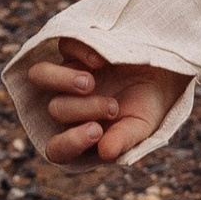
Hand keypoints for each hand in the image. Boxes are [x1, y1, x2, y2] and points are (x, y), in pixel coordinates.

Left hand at [23, 40, 186, 165]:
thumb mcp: (141, 126)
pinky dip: (79, 52)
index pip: (57, 148)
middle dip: (84, 109)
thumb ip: (123, 140)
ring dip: (61, 80)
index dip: (70, 143)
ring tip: (89, 82)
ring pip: (39, 76)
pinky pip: (63, 47)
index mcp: (80, 134)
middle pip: (56, 109)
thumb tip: (106, 152)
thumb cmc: (147, 106)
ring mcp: (66, 76)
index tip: (96, 131)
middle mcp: (68, 106)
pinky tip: (100, 60)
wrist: (162, 74)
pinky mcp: (73, 50)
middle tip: (113, 107)